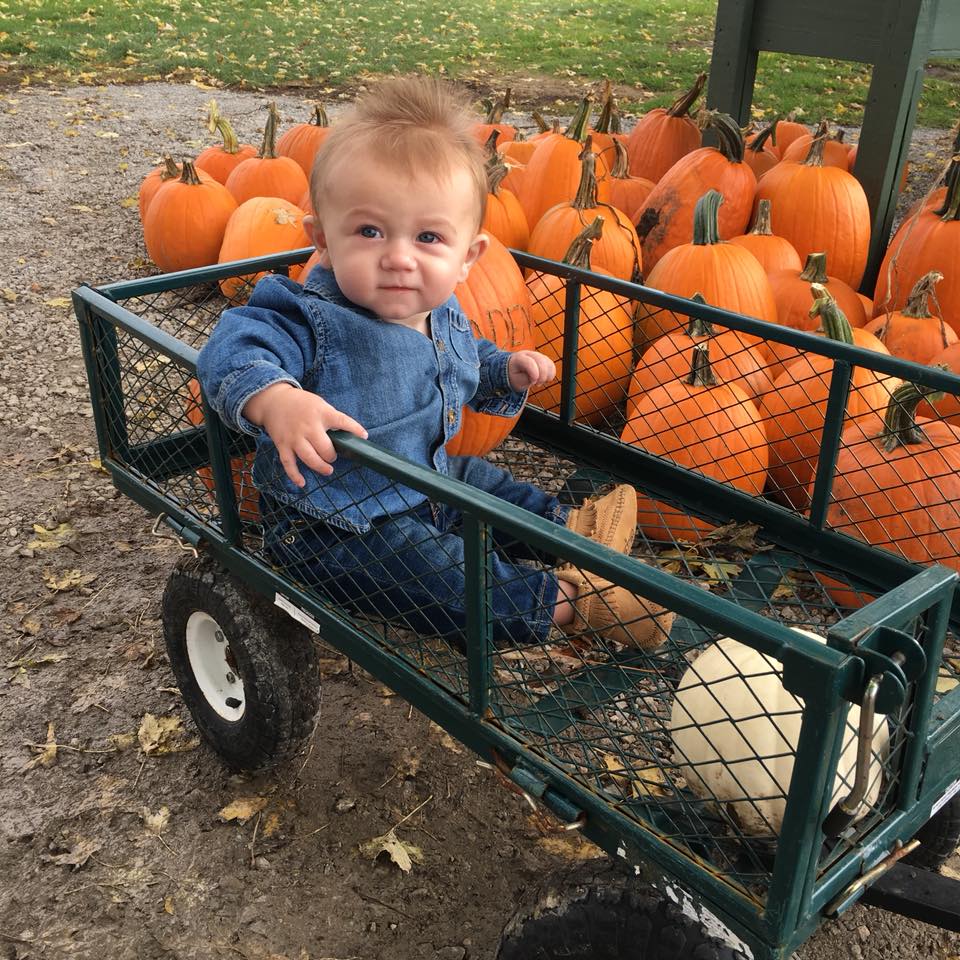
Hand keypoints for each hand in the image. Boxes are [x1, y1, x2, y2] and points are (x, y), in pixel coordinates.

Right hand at [243, 383, 367, 487]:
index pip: (341, 421)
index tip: (363, 436)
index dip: (354, 429)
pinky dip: (295, 475)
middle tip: (333, 456)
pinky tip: (302, 482)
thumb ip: (331, 418)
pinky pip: (288, 464)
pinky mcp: (283, 445)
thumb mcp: (319, 404)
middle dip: (332, 455)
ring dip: (320, 467)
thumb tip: (348, 435)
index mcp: (320, 413)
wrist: (274, 401)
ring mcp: (294, 437)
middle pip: (324, 447)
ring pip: (309, 458)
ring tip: (328, 470)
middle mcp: (308, 426)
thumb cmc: (301, 404)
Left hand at [507, 350, 555, 390]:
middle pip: (541, 361)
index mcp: (518, 358)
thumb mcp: (516, 381)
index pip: (529, 362)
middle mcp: (529, 354)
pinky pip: (552, 366)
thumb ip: (525, 379)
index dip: (534, 372)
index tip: (534, 382)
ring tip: (539, 382)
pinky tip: (544, 380)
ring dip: (546, 376)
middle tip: (537, 384)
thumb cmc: (515, 376)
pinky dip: (550, 375)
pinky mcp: (545, 359)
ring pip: (548, 363)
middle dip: (542, 375)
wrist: (515, 370)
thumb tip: (536, 378)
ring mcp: (538, 355)